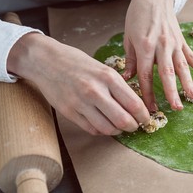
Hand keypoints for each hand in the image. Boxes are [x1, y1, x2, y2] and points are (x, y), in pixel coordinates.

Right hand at [7, 33, 149, 134]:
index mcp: (108, 77)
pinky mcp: (69, 112)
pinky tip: (104, 124)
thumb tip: (136, 105)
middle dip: (133, 126)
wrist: (46, 61)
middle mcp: (95, 91)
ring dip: (117, 131)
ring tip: (120, 127)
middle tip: (135, 126)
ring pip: (107, 128)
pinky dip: (102, 130)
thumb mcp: (103, 69)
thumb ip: (118, 86)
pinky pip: (91, 129)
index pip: (134, 104)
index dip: (143, 115)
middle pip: (123, 120)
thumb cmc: (78, 63)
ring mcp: (80, 103)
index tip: (146, 118)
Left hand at [122, 0, 192, 111]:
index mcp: (145, 46)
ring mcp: (174, 43)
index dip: (147, 93)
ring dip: (188, 82)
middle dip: (172, 91)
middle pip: (167, 73)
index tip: (149, 108)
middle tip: (176, 107)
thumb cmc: (137, 16)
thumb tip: (128, 78)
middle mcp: (161, 45)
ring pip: (182, 66)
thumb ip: (130, 59)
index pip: (146, 74)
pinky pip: (191, 56)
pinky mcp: (182, 40)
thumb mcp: (128, 37)